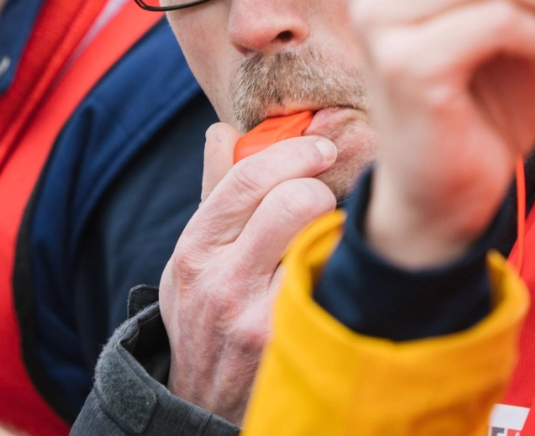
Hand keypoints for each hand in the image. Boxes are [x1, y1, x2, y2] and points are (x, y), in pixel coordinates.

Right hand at [160, 124, 337, 422]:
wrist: (203, 403)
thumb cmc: (205, 316)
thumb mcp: (192, 258)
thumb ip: (214, 194)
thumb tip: (224, 131)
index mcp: (194, 250)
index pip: (249, 176)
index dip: (295, 153)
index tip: (321, 149)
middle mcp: (222, 282)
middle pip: (293, 201)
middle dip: (320, 190)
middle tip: (325, 199)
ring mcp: (258, 315)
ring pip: (321, 239)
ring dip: (334, 229)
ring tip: (329, 235)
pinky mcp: (291, 341)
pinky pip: (333, 280)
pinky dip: (342, 267)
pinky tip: (338, 272)